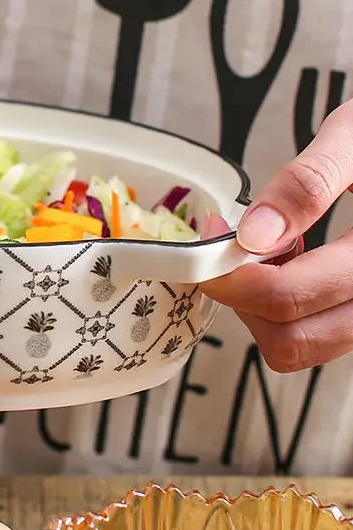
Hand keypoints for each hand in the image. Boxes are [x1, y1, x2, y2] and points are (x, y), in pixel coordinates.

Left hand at [201, 101, 352, 372]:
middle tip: (229, 246)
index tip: (213, 233)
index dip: (230, 272)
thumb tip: (254, 234)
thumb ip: (309, 182)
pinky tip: (293, 260)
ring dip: (262, 308)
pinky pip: (317, 334)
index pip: (285, 297)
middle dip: (243, 295)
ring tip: (269, 250)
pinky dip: (286, 309)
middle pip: (288, 339)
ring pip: (300, 347)